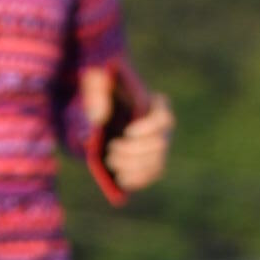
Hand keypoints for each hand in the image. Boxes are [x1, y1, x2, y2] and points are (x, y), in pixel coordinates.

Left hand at [79, 69, 172, 191]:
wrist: (100, 114)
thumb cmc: (102, 94)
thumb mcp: (95, 80)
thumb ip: (96, 89)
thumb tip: (98, 118)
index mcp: (155, 105)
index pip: (164, 119)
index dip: (149, 128)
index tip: (127, 132)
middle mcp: (163, 129)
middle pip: (159, 145)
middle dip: (133, 150)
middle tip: (111, 147)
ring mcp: (160, 149)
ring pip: (157, 164)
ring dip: (132, 165)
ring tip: (111, 159)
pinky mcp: (152, 165)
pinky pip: (151, 176)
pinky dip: (136, 179)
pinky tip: (119, 175)